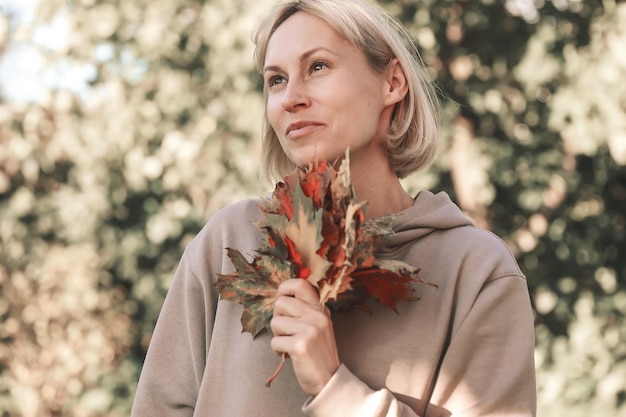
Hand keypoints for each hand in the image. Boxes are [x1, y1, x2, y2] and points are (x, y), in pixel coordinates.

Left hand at [270, 279, 339, 395]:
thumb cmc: (318, 352)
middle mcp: (317, 316)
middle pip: (281, 303)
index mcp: (320, 308)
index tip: (280, 300)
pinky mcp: (301, 345)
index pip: (300, 284)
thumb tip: (280, 296)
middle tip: (287, 331)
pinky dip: (278, 350)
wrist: (329, 379)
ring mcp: (310, 330)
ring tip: (290, 344)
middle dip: (278, 318)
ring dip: (278, 336)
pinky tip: (290, 354)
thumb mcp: (318, 325)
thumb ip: (304, 310)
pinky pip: (275, 341)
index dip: (284, 289)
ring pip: (275, 322)